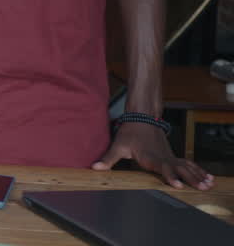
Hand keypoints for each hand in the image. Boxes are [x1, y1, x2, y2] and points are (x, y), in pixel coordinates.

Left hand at [92, 122, 213, 189]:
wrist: (142, 117)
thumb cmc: (129, 132)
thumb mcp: (118, 145)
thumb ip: (108, 158)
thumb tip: (95, 167)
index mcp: (151, 156)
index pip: (162, 167)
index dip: (170, 176)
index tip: (178, 185)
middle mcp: (163, 156)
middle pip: (180, 168)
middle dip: (190, 178)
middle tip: (201, 188)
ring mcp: (170, 155)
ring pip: (187, 166)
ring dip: (198, 175)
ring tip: (209, 185)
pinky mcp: (173, 155)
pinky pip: (188, 164)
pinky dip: (199, 170)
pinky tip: (208, 178)